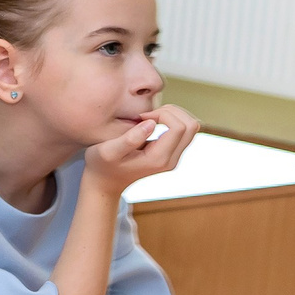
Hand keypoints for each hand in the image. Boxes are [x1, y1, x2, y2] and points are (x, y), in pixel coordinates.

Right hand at [82, 104, 197, 196]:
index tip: (141, 117)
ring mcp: (174, 157)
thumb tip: (151, 123)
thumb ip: (129, 138)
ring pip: (192, 127)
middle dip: (173, 112)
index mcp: (159, 159)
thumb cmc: (102, 165)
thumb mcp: (107, 151)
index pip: (179, 127)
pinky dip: (172, 120)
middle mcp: (172, 160)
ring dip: (174, 115)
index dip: (163, 114)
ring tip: (150, 117)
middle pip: (192, 126)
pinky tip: (153, 122)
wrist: (105, 182)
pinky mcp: (172, 153)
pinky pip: (184, 130)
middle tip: (148, 114)